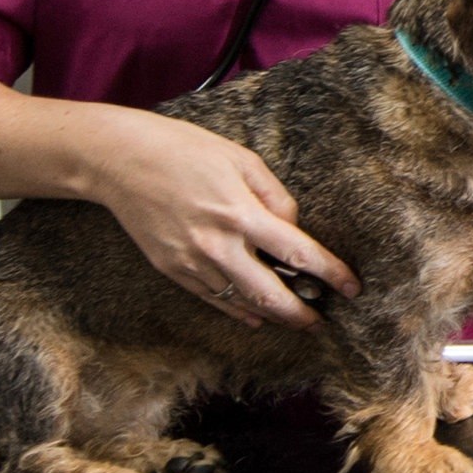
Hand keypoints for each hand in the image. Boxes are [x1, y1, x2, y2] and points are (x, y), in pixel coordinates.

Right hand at [90, 110, 359, 328]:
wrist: (120, 161)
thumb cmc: (184, 150)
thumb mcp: (241, 159)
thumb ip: (274, 196)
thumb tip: (293, 228)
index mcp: (241, 213)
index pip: (298, 252)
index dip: (330, 273)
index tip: (352, 286)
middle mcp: (218, 245)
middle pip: (272, 294)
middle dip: (302, 313)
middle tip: (321, 321)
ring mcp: (193, 262)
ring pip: (242, 303)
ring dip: (273, 315)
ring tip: (296, 319)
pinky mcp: (173, 270)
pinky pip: (213, 299)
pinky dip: (238, 310)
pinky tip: (256, 315)